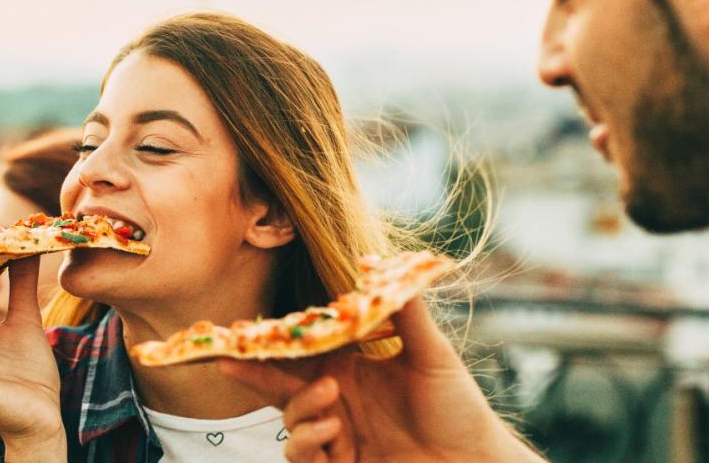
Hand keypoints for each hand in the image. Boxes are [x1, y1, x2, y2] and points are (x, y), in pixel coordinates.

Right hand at [219, 298, 542, 462]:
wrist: (476, 460)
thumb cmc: (460, 409)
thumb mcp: (432, 356)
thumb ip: (406, 313)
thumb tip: (382, 265)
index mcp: (350, 371)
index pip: (300, 354)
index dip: (269, 345)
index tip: (241, 332)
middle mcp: (337, 403)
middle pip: (280, 387)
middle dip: (252, 374)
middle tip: (232, 360)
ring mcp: (336, 437)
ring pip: (289, 422)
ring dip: (300, 408)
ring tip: (330, 396)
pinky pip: (301, 456)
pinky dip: (307, 441)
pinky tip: (330, 429)